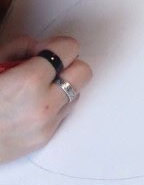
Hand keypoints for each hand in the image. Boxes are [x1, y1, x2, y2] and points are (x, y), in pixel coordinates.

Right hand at [0, 35, 91, 164]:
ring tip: (35, 89)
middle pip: (83, 72)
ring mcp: (46, 125)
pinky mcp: (44, 140)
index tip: (43, 50)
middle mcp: (44, 104)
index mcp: (29, 81)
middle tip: (45, 67)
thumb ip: (18, 48)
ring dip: (61, 87)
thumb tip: (39, 46)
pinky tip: (29, 106)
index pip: (69, 48)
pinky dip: (53, 106)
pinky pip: (62, 114)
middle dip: (67, 65)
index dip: (56, 45)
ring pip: (76, 94)